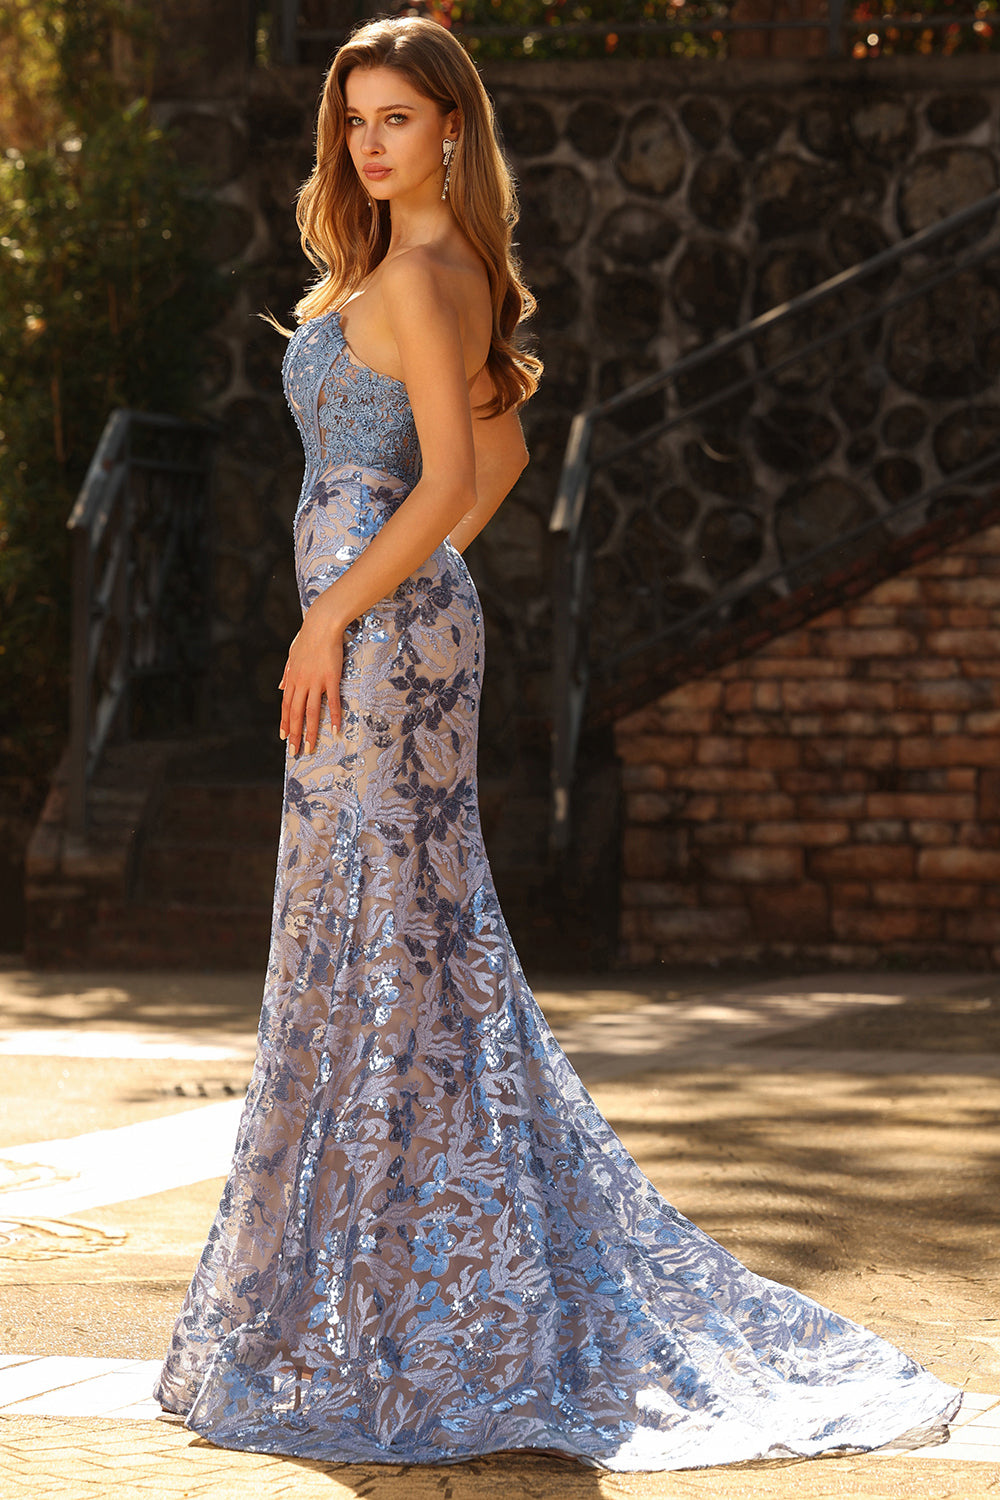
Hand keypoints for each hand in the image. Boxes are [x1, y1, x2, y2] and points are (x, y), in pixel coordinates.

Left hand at [278, 594, 345, 754]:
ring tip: (310, 747)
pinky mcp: (330, 679)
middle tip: (295, 751)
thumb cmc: (308, 637)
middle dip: (295, 734)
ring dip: (311, 732)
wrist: (321, 625)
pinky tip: (336, 729)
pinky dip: (334, 716)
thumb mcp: (292, 655)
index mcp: (292, 678)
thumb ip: (286, 672)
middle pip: (296, 713)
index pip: (286, 705)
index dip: (285, 723)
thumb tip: (279, 686)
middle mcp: (301, 683)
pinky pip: (332, 701)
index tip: (284, 737)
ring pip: (311, 712)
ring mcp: (315, 682)